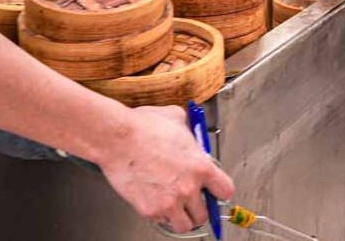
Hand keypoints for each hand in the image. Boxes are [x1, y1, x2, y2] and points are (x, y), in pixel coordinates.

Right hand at [99, 106, 233, 232]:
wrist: (118, 138)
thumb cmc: (144, 126)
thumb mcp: (177, 118)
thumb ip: (190, 133)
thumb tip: (191, 135)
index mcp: (200, 166)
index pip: (225, 191)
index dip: (219, 191)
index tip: (214, 190)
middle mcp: (188, 188)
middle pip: (205, 214)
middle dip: (199, 206)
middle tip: (191, 199)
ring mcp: (169, 202)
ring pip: (185, 225)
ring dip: (183, 217)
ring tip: (176, 205)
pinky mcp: (150, 210)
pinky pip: (162, 222)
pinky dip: (161, 215)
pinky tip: (156, 199)